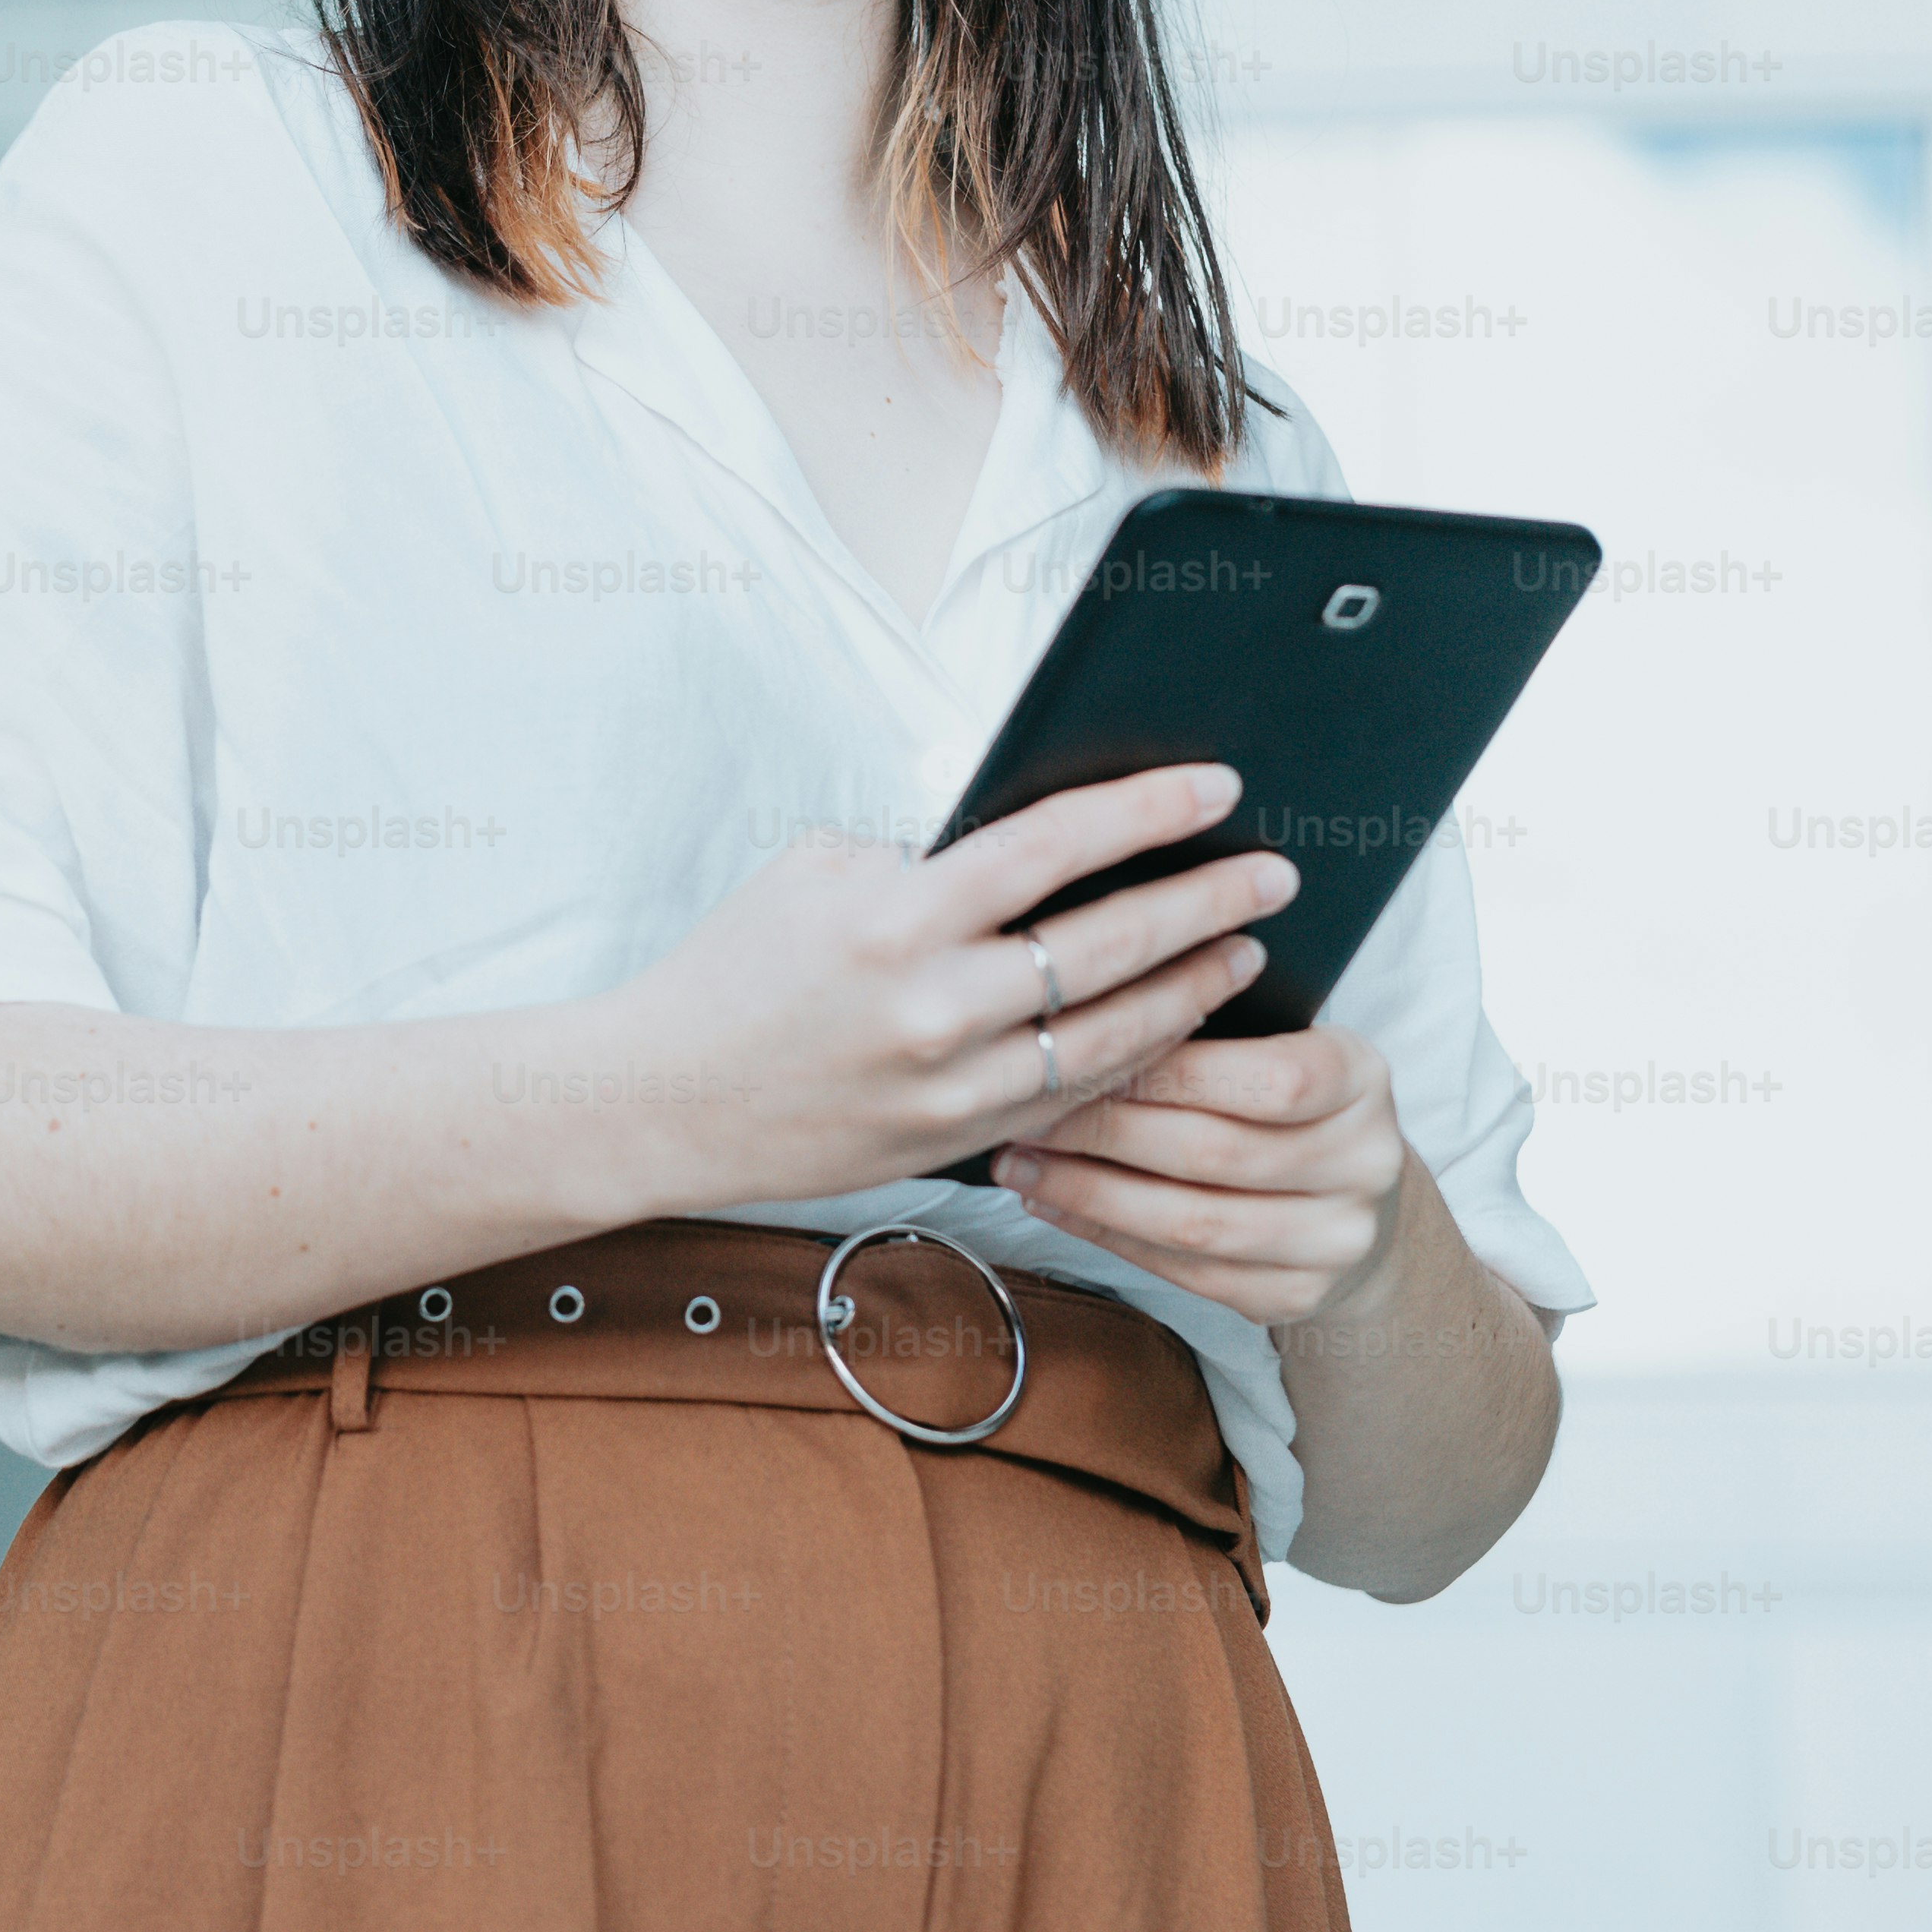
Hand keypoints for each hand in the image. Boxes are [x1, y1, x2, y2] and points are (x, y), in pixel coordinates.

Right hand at [575, 763, 1292, 1216]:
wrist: (660, 1101)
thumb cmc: (733, 971)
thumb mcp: (815, 874)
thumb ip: (924, 862)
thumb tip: (1033, 851)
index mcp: (896, 915)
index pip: (1053, 846)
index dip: (1146, 813)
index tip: (1216, 789)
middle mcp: (933, 1004)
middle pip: (1107, 944)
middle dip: (1204, 901)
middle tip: (1271, 874)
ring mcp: (950, 1085)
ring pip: (1111, 1035)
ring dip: (1190, 990)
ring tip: (1242, 952)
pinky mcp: (953, 1141)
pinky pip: (1070, 1097)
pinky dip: (1132, 1059)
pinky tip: (1172, 1027)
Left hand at [988, 1024, 1419, 1330]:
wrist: (1354, 1196)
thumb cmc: (1287, 1100)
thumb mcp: (1280, 1039)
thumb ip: (1212, 1025)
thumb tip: (1091, 1007)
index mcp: (1363, 1079)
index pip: (1273, 1076)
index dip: (1173, 1071)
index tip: (1085, 1051)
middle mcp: (1365, 1163)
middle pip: (1216, 1152)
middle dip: (1105, 1131)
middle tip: (1026, 1111)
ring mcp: (1336, 1240)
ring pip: (1193, 1223)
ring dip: (1090, 1194)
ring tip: (1020, 1165)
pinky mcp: (1297, 1294)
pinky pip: (1187, 1273)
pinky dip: (1109, 1237)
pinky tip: (1056, 1206)